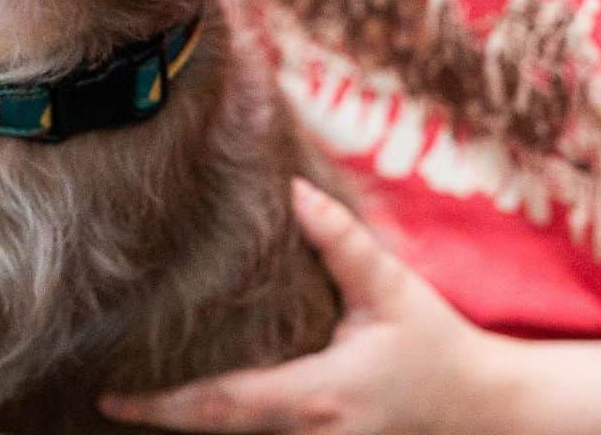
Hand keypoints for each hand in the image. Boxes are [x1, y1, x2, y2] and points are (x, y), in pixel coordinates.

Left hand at [99, 178, 494, 433]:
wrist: (492, 412)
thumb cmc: (439, 347)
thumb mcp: (391, 290)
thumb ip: (341, 241)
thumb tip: (293, 190)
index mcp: (313, 398)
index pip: (220, 406)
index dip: (162, 407)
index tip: (110, 400)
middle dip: (163, 424)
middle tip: (108, 400)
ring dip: (194, 428)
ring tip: (140, 406)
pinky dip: (232, 431)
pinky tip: (205, 411)